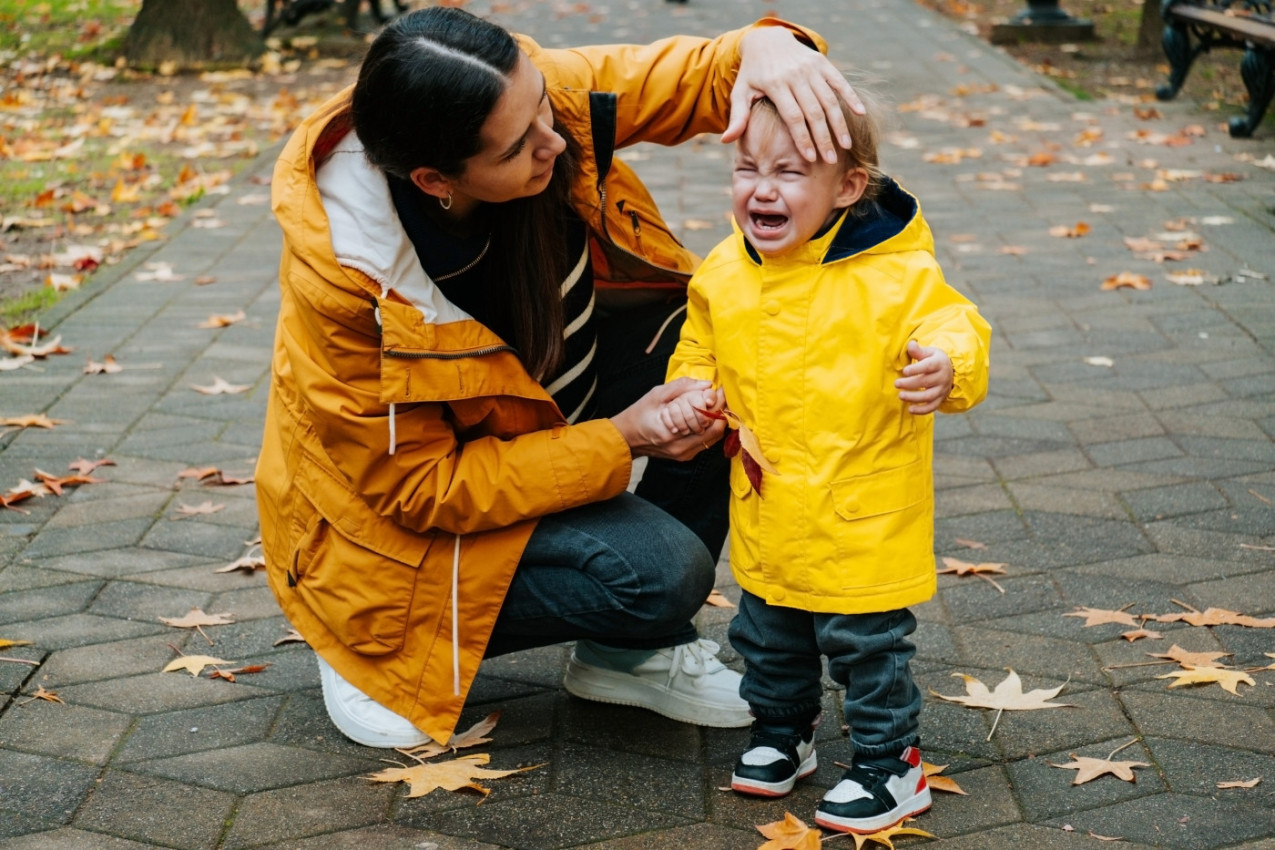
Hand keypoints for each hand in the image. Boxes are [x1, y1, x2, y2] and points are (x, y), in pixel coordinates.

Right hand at [611, 378, 726, 460]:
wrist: (625, 438)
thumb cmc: (638, 415)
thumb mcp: (656, 395)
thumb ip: (681, 387)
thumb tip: (706, 384)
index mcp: (672, 433)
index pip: (707, 420)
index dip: (718, 403)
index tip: (721, 389)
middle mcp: (681, 448)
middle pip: (715, 431)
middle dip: (719, 411)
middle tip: (718, 395)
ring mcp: (684, 454)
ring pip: (712, 437)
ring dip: (715, 420)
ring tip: (711, 404)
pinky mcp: (685, 456)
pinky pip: (705, 441)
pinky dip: (707, 427)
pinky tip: (703, 415)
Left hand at [723, 26, 863, 163]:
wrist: (767, 40)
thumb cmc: (752, 74)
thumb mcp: (740, 93)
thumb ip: (737, 117)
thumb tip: (727, 141)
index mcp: (775, 85)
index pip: (793, 117)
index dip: (803, 139)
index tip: (811, 158)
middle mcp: (795, 76)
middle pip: (813, 112)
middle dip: (824, 138)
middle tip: (831, 161)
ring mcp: (810, 68)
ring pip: (829, 99)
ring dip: (839, 123)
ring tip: (846, 146)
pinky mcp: (822, 62)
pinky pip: (839, 81)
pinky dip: (851, 97)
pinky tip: (860, 114)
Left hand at [895, 340, 952, 414]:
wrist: (950, 370)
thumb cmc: (934, 360)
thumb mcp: (929, 352)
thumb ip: (918, 351)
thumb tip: (911, 345)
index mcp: (939, 363)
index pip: (929, 366)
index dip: (917, 369)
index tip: (904, 371)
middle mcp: (942, 377)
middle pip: (926, 382)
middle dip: (910, 384)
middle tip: (896, 384)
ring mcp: (942, 389)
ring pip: (929, 396)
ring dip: (914, 398)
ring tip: (901, 396)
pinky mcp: (940, 399)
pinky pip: (932, 407)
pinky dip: (922, 410)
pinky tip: (910, 410)